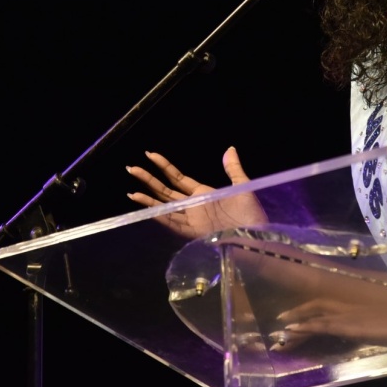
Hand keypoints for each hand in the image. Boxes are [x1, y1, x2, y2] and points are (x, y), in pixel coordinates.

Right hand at [126, 146, 266, 239]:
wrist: (256, 237)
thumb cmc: (251, 214)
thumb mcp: (243, 186)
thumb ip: (233, 169)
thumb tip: (230, 148)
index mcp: (204, 194)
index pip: (177, 178)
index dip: (163, 166)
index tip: (149, 154)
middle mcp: (194, 206)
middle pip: (165, 191)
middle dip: (148, 180)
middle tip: (130, 168)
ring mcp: (192, 220)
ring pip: (165, 207)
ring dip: (148, 200)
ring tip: (132, 192)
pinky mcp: (195, 233)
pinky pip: (174, 223)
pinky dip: (160, 217)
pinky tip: (148, 210)